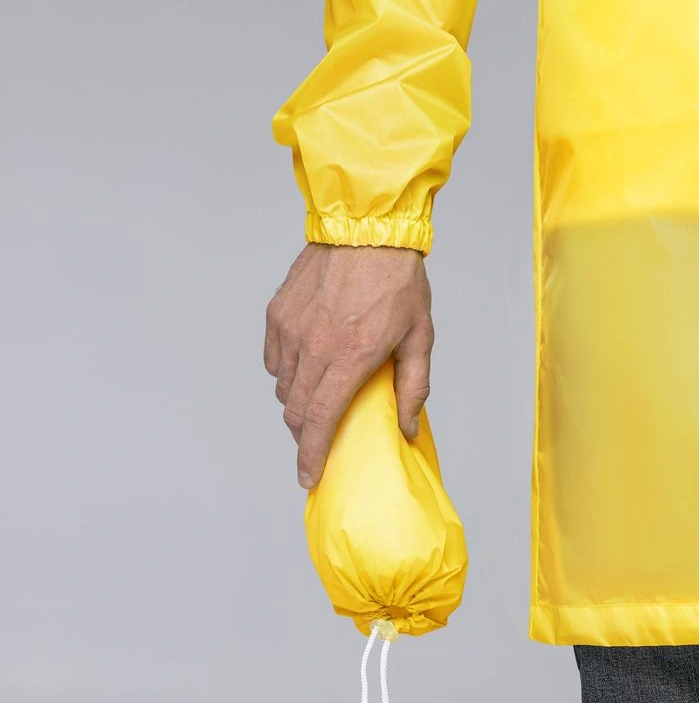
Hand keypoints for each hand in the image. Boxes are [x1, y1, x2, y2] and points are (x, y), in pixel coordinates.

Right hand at [264, 242, 433, 488]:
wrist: (367, 226)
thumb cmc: (398, 281)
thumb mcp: (420, 337)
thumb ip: (413, 387)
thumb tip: (406, 428)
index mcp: (350, 357)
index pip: (319, 421)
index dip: (311, 455)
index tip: (308, 476)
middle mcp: (314, 347)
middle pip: (296, 411)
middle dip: (304, 436)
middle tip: (318, 442)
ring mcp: (291, 329)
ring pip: (283, 388)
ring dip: (297, 404)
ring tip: (318, 401)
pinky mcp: (278, 314)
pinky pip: (274, 360)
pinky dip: (286, 374)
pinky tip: (306, 368)